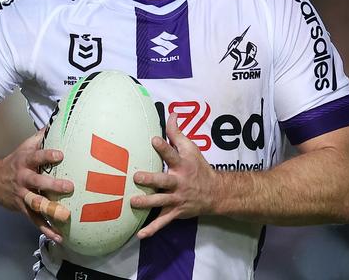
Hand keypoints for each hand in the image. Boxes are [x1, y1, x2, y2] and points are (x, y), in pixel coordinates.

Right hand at [0, 128, 73, 242]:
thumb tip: (57, 120)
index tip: (60, 154)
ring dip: (51, 210)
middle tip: (69, 186)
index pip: (37, 157)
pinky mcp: (23, 209)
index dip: (47, 155)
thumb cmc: (15, 161)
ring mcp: (23, 195)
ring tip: (66, 215)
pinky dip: (47, 229)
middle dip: (53, 185)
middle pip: (37, 182)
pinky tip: (59, 237)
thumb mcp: (24, 146)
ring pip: (36, 203)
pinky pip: (35, 221)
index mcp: (25, 162)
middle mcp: (23, 179)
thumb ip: (40, 137)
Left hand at [130, 113, 214, 238]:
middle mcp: (179, 182)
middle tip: (137, 177)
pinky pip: (163, 222)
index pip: (172, 154)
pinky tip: (139, 235)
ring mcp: (177, 199)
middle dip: (151, 180)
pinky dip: (152, 229)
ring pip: (161, 202)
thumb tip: (171, 113)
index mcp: (182, 165)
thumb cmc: (198, 167)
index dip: (164, 146)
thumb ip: (177, 133)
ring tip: (132, 202)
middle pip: (164, 181)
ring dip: (147, 203)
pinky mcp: (176, 212)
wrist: (216, 193)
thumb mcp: (191, 148)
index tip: (153, 140)